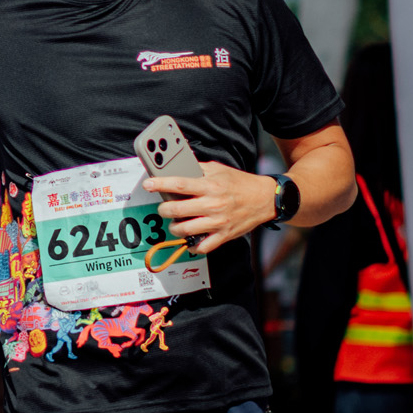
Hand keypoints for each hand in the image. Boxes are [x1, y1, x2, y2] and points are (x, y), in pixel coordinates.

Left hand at [148, 161, 277, 253]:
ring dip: (174, 228)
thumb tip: (177, 166)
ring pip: (186, 230)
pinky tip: (190, 239)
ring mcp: (218, 222)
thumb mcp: (218, 169)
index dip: (160, 184)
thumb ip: (197, 168)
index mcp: (210, 185)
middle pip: (178, 210)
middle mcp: (213, 204)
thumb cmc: (239, 182)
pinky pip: (203, 246)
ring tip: (175, 223)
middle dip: (164, 210)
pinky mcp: (224, 235)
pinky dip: (193, 246)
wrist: (264, 198)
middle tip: (163, 208)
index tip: (148, 184)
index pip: (179, 185)